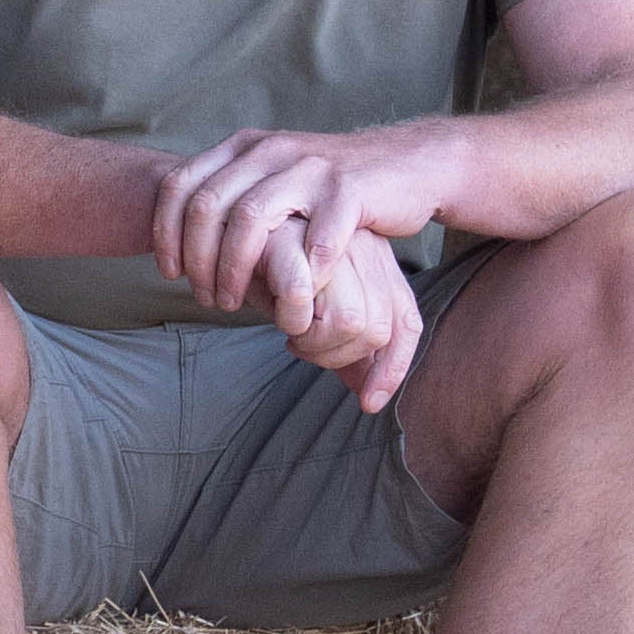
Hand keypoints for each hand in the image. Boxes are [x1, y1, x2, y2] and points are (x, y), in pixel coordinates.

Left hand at [150, 120, 460, 317]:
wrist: (406, 164)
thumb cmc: (329, 188)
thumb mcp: (272, 178)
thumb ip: (232, 196)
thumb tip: (180, 235)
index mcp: (244, 147)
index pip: (180, 185)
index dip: (165, 233)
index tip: (170, 272)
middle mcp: (270, 151)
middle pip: (207, 206)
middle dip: (197, 260)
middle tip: (205, 297)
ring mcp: (309, 168)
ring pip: (249, 218)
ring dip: (234, 269)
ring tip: (234, 302)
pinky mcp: (349, 190)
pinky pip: (314, 235)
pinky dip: (298, 271)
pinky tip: (293, 295)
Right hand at [262, 215, 424, 415]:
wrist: (227, 231)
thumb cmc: (272, 272)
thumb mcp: (316, 311)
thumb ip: (346, 345)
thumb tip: (371, 395)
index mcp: (376, 264)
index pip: (406, 324)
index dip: (392, 370)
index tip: (368, 402)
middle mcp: (364, 249)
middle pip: (378, 330)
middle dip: (336, 357)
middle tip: (299, 345)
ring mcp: (332, 242)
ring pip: (351, 321)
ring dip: (311, 341)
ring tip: (285, 324)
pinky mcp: (295, 238)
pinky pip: (303, 299)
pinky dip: (285, 316)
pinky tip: (273, 309)